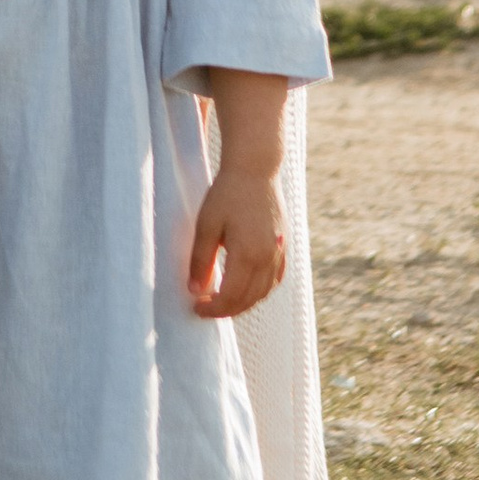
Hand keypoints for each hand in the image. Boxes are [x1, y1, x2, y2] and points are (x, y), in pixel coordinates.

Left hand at [188, 163, 285, 317]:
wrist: (255, 169)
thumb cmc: (227, 194)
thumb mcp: (206, 225)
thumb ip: (200, 261)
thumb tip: (195, 291)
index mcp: (248, 254)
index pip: (230, 297)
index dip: (213, 308)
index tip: (196, 307)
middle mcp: (268, 257)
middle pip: (247, 299)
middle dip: (225, 309)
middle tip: (205, 307)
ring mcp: (279, 252)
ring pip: (263, 293)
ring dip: (242, 303)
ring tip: (221, 300)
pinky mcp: (283, 246)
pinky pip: (274, 280)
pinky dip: (259, 291)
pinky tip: (245, 289)